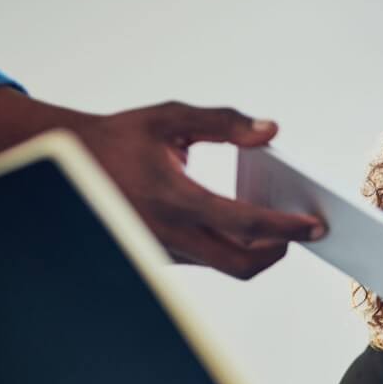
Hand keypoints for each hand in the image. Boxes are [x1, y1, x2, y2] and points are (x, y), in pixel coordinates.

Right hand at [0, 88, 326, 279]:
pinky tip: (249, 222)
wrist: (67, 161)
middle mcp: (170, 234)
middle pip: (243, 264)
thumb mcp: (170, 118)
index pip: (244, 224)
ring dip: (259, 249)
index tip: (315, 225)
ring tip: (282, 223)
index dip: (286, 228)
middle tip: (305, 229)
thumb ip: (223, 122)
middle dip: (280, 249)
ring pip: (227, 265)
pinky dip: (234, 246)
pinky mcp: (163, 256)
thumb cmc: (122, 137)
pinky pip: (209, 259)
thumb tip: (270, 131)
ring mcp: (165, 251)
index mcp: (173, 198)